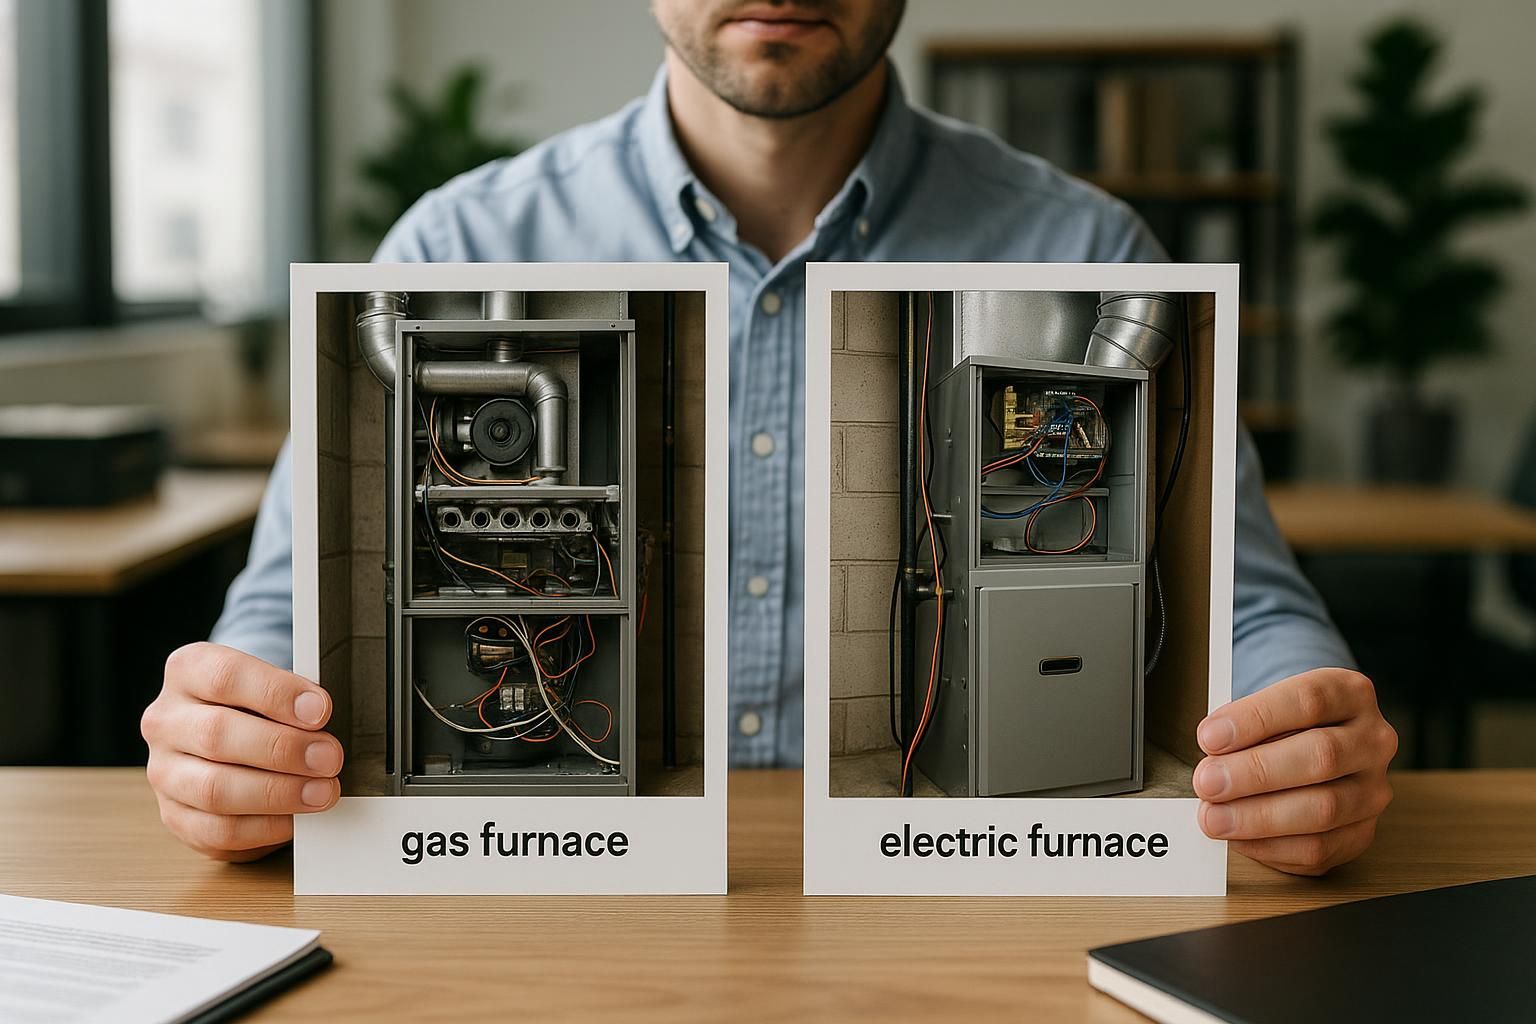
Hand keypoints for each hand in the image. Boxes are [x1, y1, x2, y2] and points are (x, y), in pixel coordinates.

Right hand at [141, 642, 343, 861]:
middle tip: (329, 758)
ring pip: (214, 788)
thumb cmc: (260, 708)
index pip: (226, 677)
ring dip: (277, 793)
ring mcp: (163, 772)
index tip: (321, 711)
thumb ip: (294, 697)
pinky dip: (264, 827)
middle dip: (283, 749)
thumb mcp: (273, 686)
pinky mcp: (175, 816)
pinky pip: (217, 829)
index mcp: (188, 671)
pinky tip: (296, 818)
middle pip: (217, 734)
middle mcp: (166, 720)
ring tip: (322, 791)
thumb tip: (322, 716)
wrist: (232, 741)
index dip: (277, 694)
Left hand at [1193, 669, 1396, 875]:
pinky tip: (1238, 837)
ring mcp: (1372, 790)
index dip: (1256, 719)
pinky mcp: (1361, 833)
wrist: (1314, 749)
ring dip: (1258, 816)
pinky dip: (1271, 846)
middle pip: (1321, 754)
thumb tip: (1212, 758)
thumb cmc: (1282, 726)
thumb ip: (1242, 726)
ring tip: (1214, 816)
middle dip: (1255, 772)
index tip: (1210, 737)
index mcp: (1349, 694)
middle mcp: (1372, 741)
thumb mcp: (1266, 707)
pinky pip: (1319, 848)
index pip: (1309, 700)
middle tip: (1207, 782)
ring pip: (1323, 808)